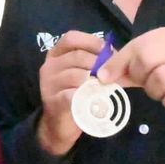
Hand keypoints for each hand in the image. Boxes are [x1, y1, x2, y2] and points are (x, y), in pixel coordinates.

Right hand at [36, 31, 105, 155]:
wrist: (59, 125)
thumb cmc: (74, 94)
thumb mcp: (80, 73)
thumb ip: (92, 61)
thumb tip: (115, 54)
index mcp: (55, 55)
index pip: (71, 38)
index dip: (92, 42)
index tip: (108, 52)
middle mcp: (49, 66)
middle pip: (78, 56)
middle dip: (100, 64)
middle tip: (112, 75)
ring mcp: (49, 84)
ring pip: (78, 75)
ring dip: (96, 82)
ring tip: (106, 88)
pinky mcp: (53, 101)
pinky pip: (72, 94)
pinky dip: (87, 96)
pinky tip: (95, 99)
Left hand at [98, 25, 164, 132]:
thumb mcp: (163, 66)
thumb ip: (134, 67)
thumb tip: (102, 74)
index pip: (140, 42)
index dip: (119, 61)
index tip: (105, 77)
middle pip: (147, 58)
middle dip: (139, 77)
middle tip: (148, 86)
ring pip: (161, 79)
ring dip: (157, 93)